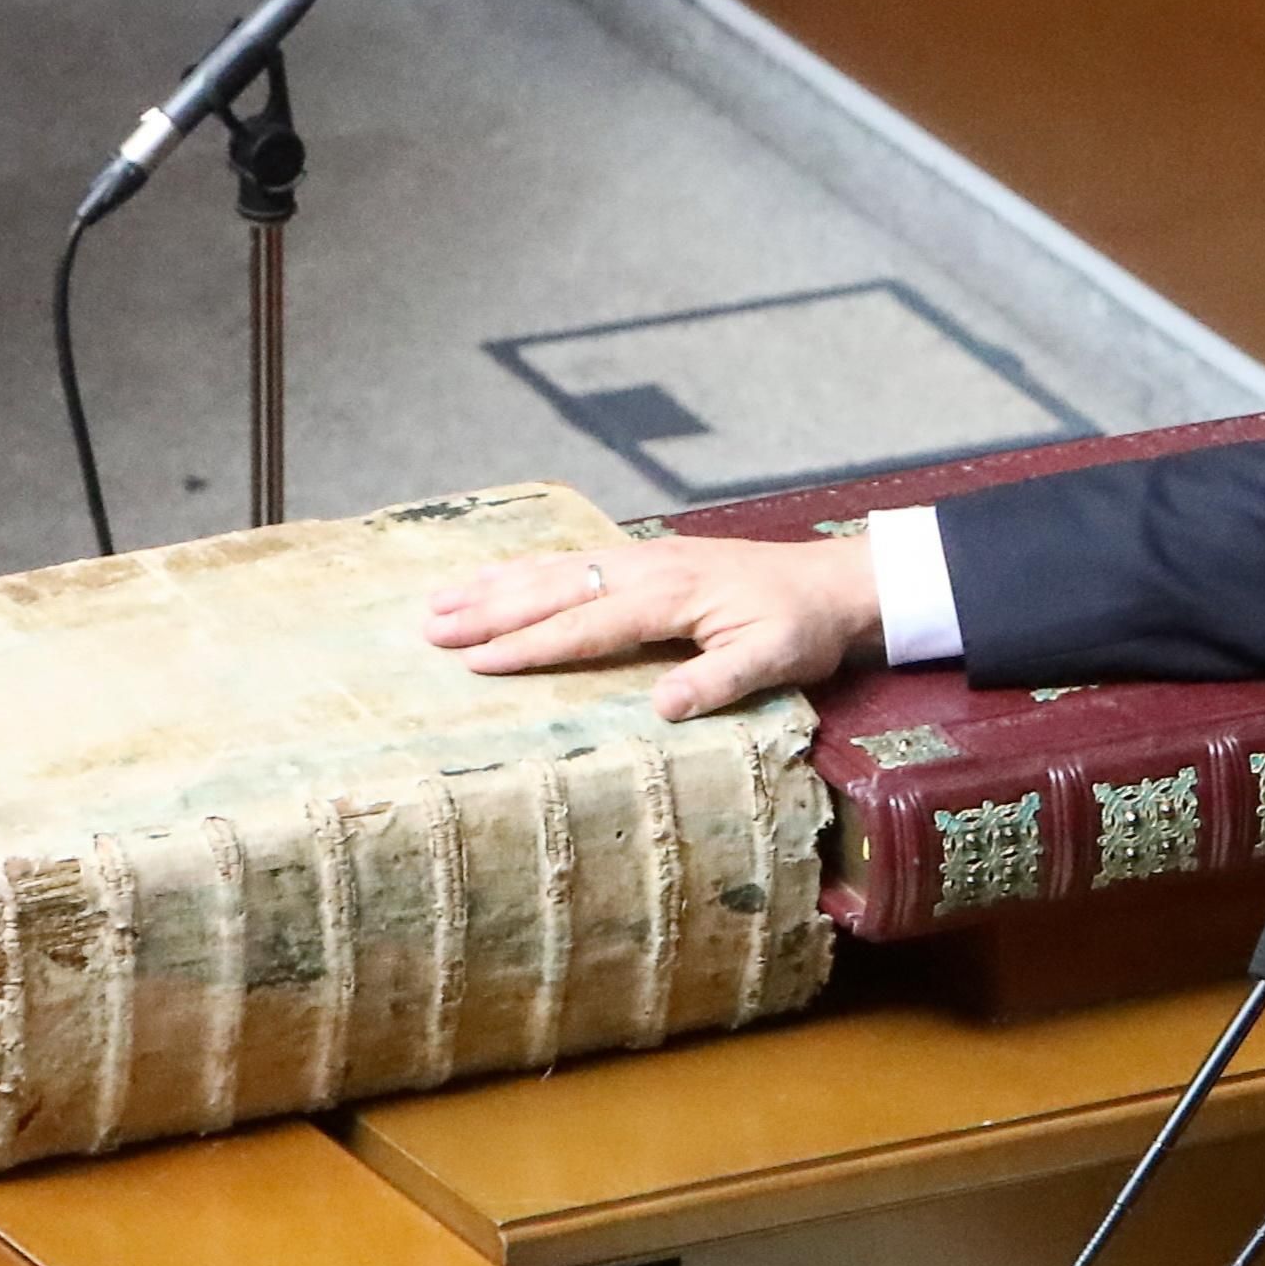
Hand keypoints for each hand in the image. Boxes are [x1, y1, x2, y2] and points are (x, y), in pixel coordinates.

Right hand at [421, 532, 879, 717]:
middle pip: (554, 590)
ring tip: (440, 601)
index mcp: (670, 595)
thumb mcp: (776, 659)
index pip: (586, 625)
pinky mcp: (646, 559)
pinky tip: (499, 578)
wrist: (835, 582)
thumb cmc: (803, 626)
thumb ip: (718, 681)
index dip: (530, 646)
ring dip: (496, 586)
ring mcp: (643, 558)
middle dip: (489, 610)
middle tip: (429, 628)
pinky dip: (528, 570)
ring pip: (555, 570)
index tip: (477, 663)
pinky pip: (574, 561)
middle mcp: (646, 568)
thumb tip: (662, 707)